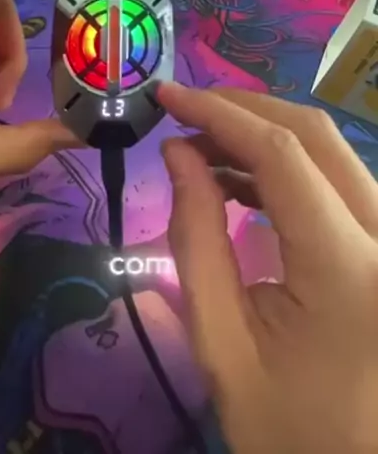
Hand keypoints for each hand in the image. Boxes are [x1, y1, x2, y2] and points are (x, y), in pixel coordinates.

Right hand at [159, 83, 377, 453]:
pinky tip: (237, 179)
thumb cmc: (284, 426)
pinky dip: (286, 170)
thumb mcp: (221, 343)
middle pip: (317, 137)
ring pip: (333, 154)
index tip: (166, 95)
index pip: (282, 156)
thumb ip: (195, 239)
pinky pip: (339, 184)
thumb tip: (177, 152)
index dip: (220, 113)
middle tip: (182, 111)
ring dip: (264, 137)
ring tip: (199, 148)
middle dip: (243, 110)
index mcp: (350, 269)